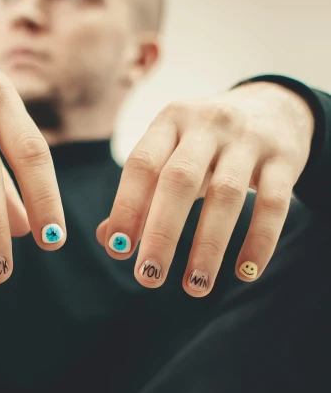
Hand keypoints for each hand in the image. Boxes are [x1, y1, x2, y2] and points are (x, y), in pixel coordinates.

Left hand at [96, 81, 314, 295]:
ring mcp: (248, 139)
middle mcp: (207, 124)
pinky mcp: (285, 158)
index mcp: (171, 121)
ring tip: (195, 286)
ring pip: (226, 196)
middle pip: (180, 181)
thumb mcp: (172, 155)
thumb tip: (108, 240)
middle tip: (149, 277)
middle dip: (162, 233)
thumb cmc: (208, 143)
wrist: (276, 106)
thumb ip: (141, 194)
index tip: (118, 251)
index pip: (142, 165)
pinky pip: (274, 204)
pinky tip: (245, 274)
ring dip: (208, 246)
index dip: (127, 207)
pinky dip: (259, 241)